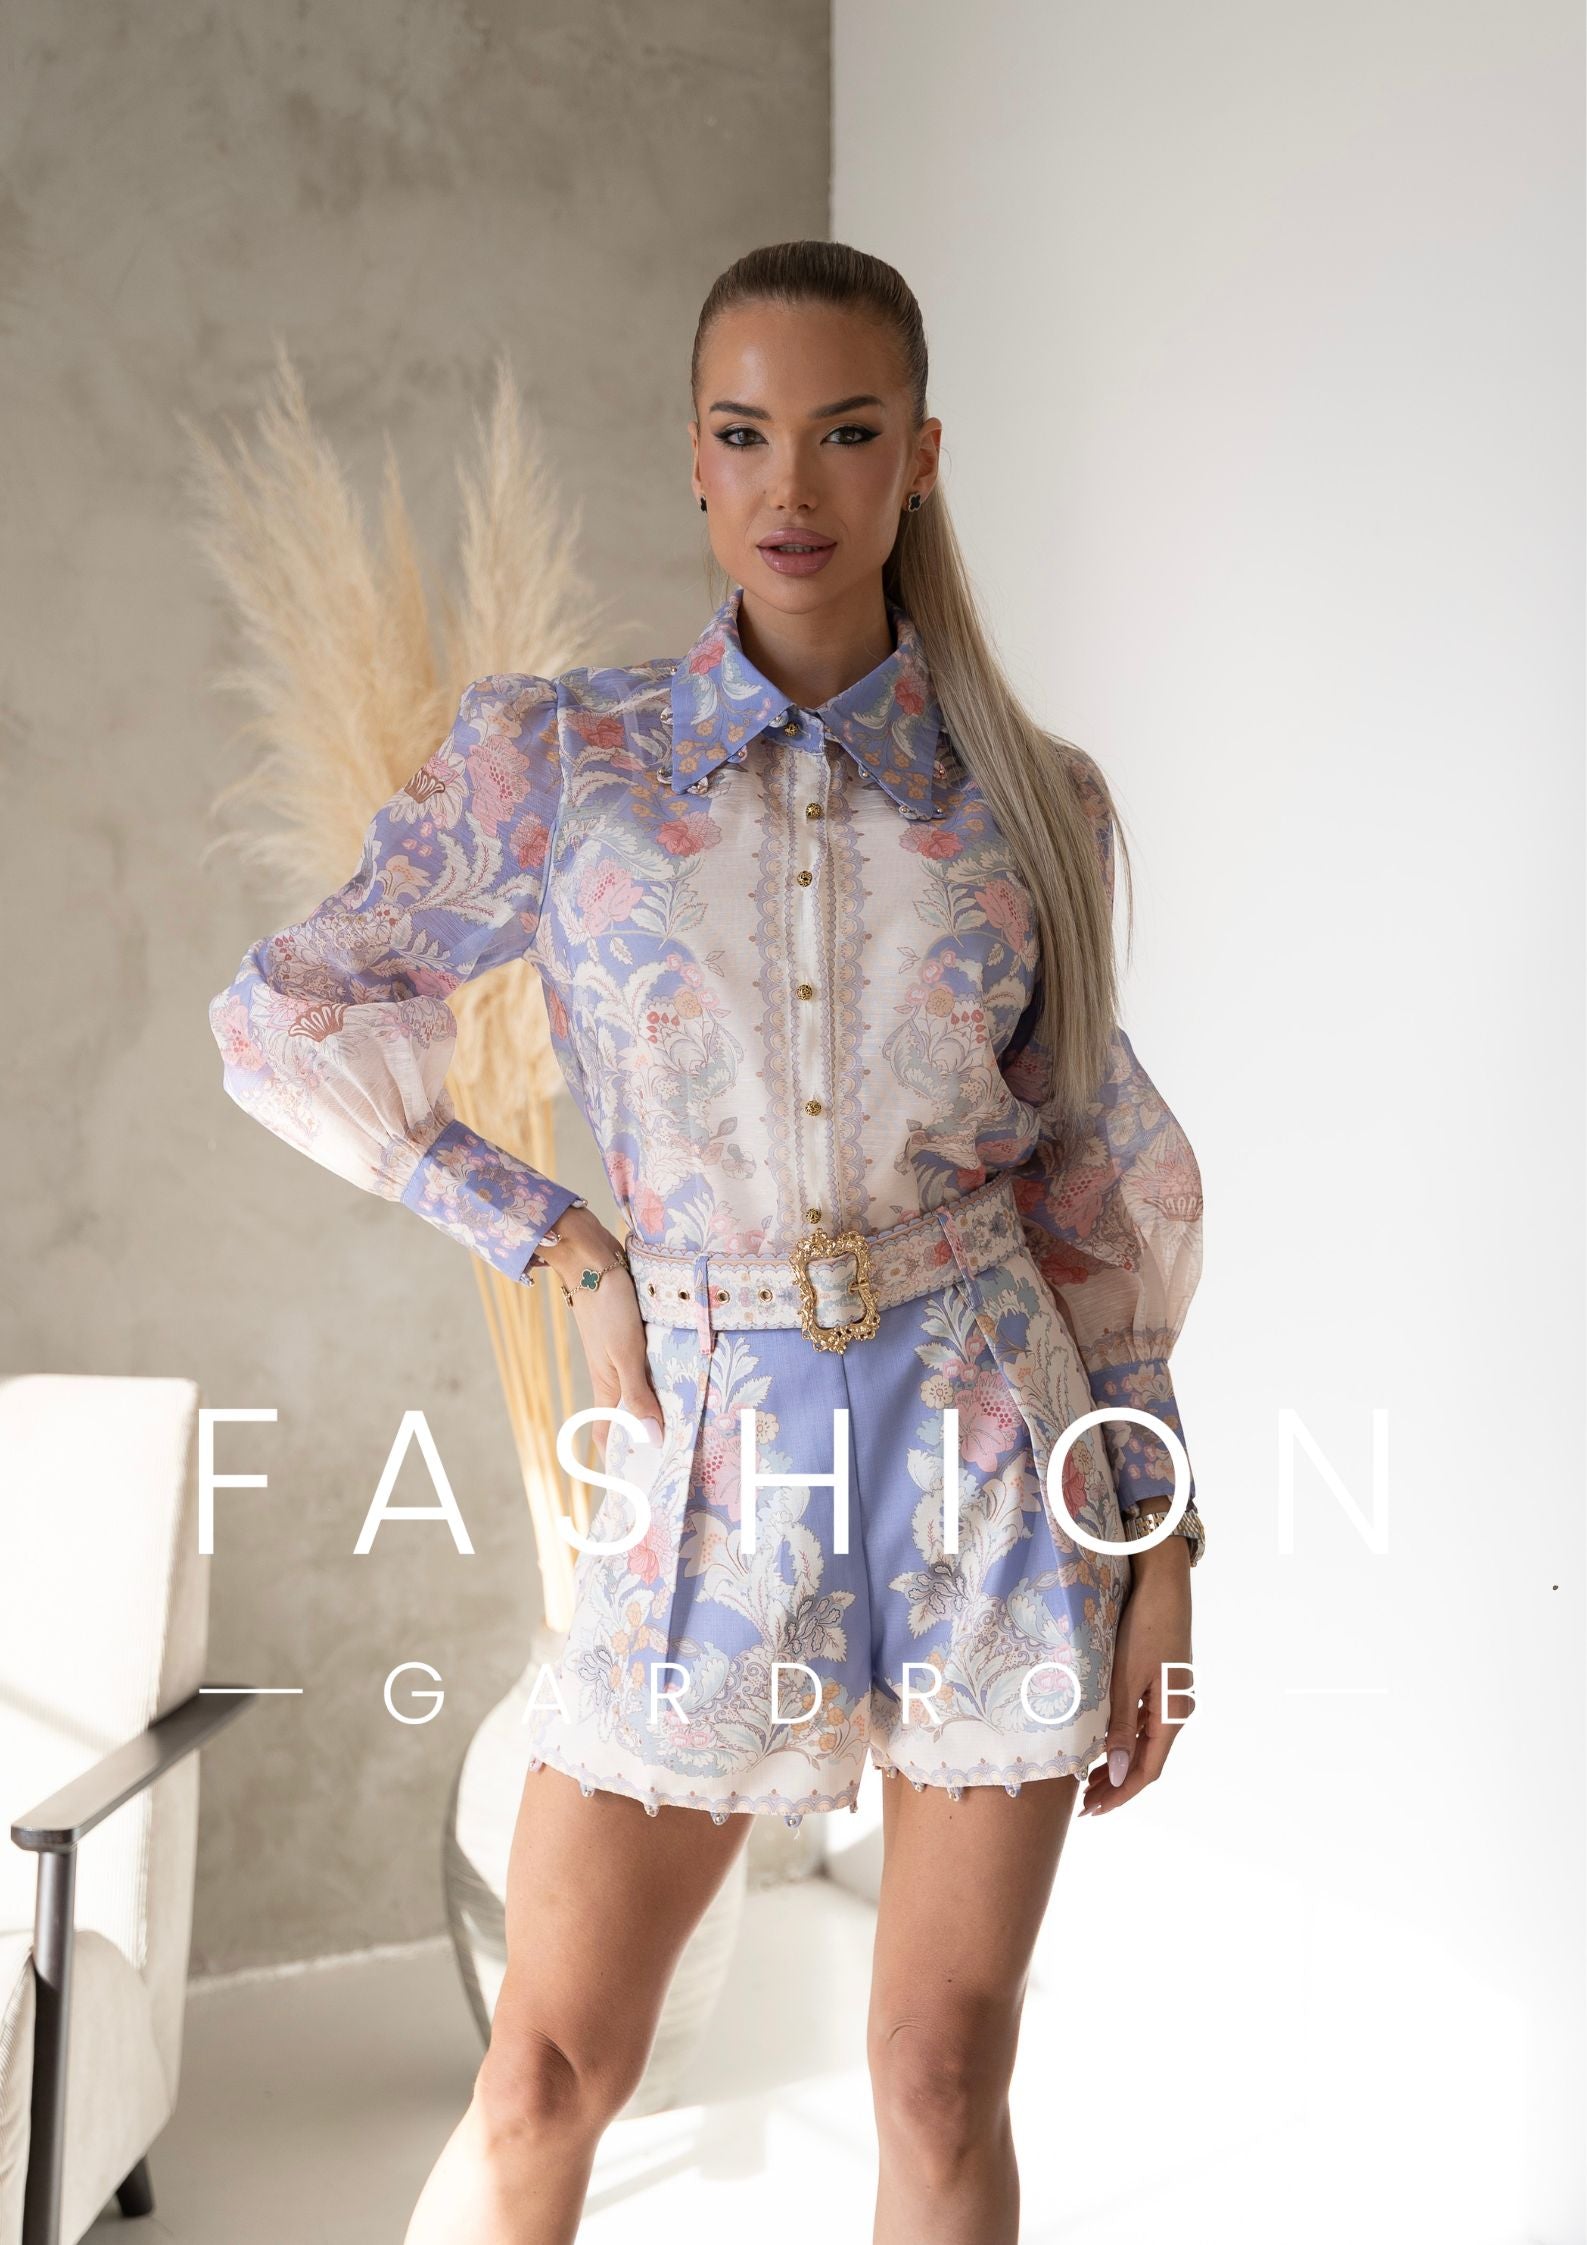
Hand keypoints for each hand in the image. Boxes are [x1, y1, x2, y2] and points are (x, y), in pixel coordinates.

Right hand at [536, 1209, 664, 1466]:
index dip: (620, 1458)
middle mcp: (614, 1374)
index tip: (642, 1480)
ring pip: (644, 1389)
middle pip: (630, 1414)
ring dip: (662, 1405)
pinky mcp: (634, 1334)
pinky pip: (652, 1364)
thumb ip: (638, 1395)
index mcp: (606, 1386)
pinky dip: (666, 1376)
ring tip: (695, 1421)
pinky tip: (689, 1376)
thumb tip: (652, 1439)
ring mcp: (624, 1353)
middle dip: (649, 1435)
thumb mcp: (624, 1355)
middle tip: (682, 1454)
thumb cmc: (607, 1307)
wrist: (595, 1257)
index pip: (607, 1433)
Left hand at [1079, 1535, 1194, 1816]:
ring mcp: (1170, 1697)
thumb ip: (1120, 1728)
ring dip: (1117, 1764)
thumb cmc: (1143, 1626)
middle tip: (1084, 1805)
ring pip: (1143, 1743)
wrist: (1162, 1583)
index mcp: (1171, 1716)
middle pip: (1145, 1761)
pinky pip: (1142, 1724)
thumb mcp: (1125, 1678)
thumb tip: (1117, 1777)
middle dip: (1116, 1785)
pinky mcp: (1161, 1683)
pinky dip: (1122, 1740)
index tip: (1092, 1811)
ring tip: (1087, 1780)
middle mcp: (1175, 1712)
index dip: (1120, 1795)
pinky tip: (1102, 1743)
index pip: (1146, 1771)